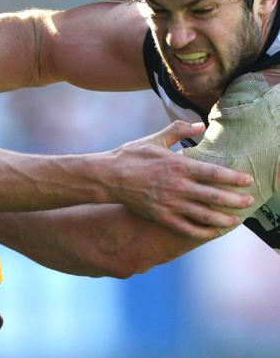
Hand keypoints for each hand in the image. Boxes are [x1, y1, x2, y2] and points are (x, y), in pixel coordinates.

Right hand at [109, 120, 254, 237]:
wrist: (108, 177)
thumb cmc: (131, 155)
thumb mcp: (155, 138)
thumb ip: (179, 130)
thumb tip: (201, 125)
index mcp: (178, 165)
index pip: (213, 173)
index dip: (233, 178)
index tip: (247, 180)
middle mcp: (177, 186)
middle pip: (213, 196)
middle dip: (234, 200)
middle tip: (249, 201)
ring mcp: (169, 204)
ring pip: (202, 215)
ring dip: (222, 219)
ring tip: (235, 220)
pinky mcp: (160, 216)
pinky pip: (185, 227)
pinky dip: (201, 231)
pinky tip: (212, 232)